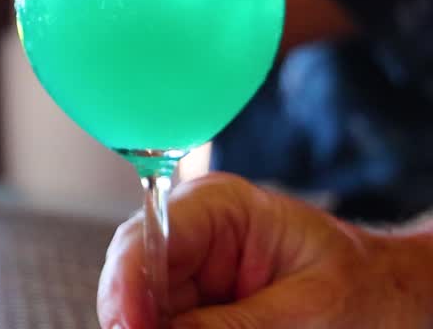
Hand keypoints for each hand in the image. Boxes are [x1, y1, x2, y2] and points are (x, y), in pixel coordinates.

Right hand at [98, 173, 432, 327]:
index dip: (128, 282)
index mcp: (220, 206)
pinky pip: (168, 322)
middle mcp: (193, 234)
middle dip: (134, 315)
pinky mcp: (198, 304)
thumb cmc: (368, 288)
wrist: (395, 299)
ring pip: (143, 307)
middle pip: (134, 276)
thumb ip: (235, 324)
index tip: (127, 325)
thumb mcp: (308, 309)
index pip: (150, 235)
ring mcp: (192, 271)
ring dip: (152, 326)